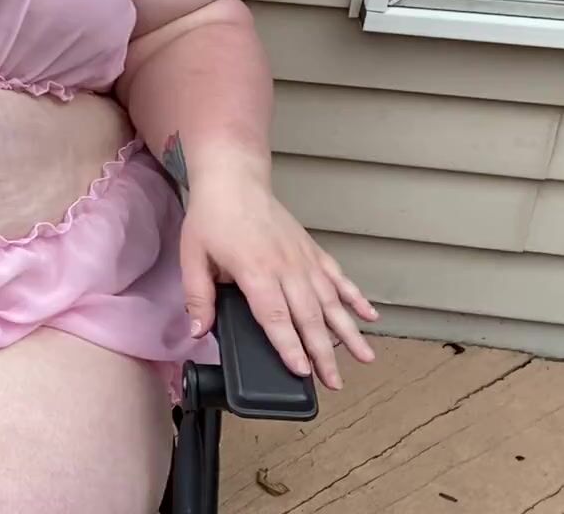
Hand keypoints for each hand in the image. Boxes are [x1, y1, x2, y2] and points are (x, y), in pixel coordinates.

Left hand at [180, 175, 379, 389]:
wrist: (234, 180)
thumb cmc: (212, 217)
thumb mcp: (193, 257)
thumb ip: (198, 296)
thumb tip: (198, 332)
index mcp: (255, 270)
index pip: (275, 317)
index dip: (289, 346)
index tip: (302, 371)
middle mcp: (286, 267)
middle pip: (309, 317)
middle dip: (323, 353)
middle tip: (334, 383)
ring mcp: (303, 258)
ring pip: (331, 301)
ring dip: (349, 331)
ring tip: (365, 357)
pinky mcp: (313, 251)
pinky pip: (339, 277)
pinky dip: (356, 296)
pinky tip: (371, 316)